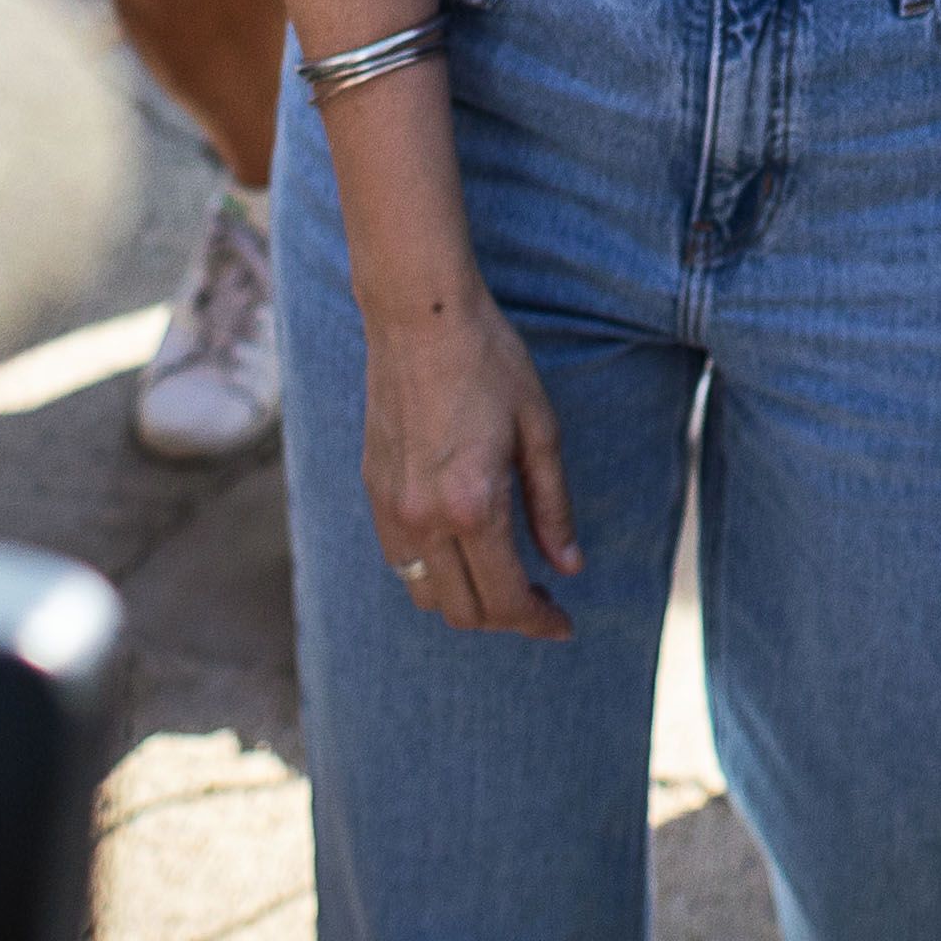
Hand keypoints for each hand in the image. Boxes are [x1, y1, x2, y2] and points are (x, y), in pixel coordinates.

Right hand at [363, 285, 582, 638]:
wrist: (420, 316)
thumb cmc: (489, 362)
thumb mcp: (539, 431)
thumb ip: (552, 506)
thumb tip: (568, 567)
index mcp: (473, 506)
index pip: (506, 599)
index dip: (540, 622)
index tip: (564, 624)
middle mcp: (424, 519)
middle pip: (463, 612)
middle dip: (508, 620)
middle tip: (543, 603)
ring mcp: (391, 507)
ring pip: (426, 594)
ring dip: (467, 602)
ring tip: (504, 579)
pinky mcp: (372, 489)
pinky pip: (401, 561)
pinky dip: (434, 575)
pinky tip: (464, 549)